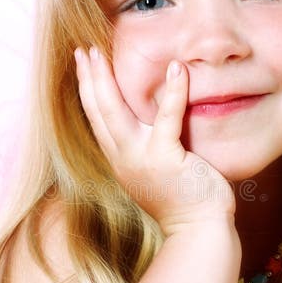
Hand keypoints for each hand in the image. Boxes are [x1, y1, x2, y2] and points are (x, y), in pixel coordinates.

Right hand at [75, 47, 234, 234]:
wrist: (198, 232)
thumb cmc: (187, 203)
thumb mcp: (157, 174)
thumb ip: (151, 150)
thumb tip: (154, 127)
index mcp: (121, 161)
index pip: (98, 121)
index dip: (88, 92)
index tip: (83, 67)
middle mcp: (124, 159)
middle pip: (97, 112)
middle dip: (87, 79)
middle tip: (82, 50)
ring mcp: (141, 159)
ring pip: (115, 112)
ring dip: (105, 79)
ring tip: (99, 53)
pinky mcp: (165, 158)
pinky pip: (167, 118)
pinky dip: (173, 91)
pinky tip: (176, 68)